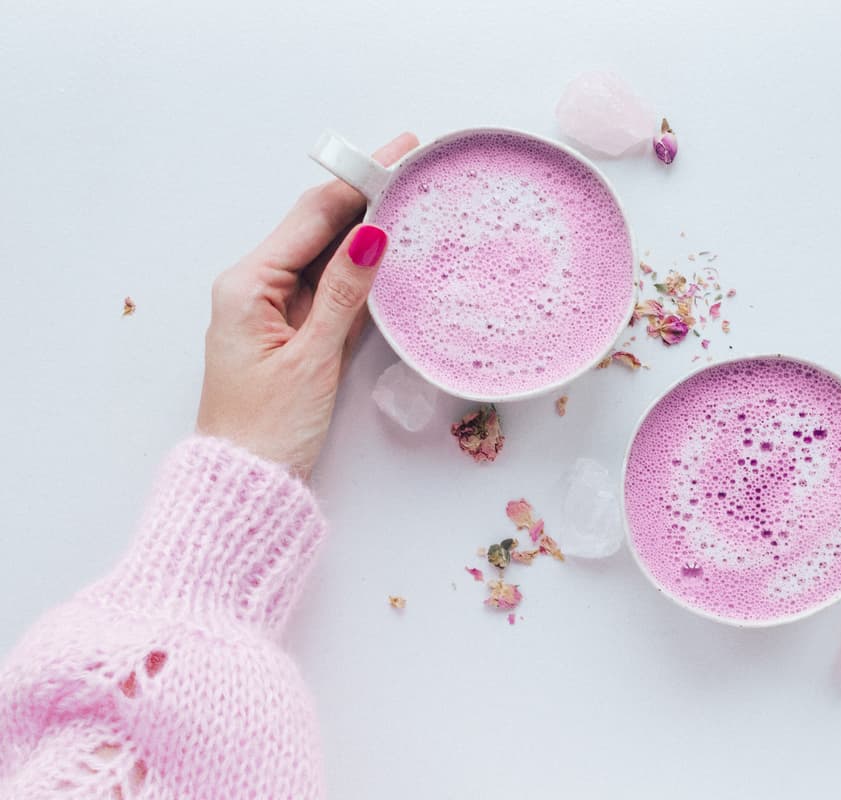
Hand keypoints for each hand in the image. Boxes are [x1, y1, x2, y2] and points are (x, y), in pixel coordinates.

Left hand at [197, 133, 418, 478]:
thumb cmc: (269, 426)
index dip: (357, 181)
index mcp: (248, 284)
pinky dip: (359, 270)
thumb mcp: (313, 357)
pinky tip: (390, 253)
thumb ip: (343, 292)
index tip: (397, 151)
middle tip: (413, 166)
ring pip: (326, 255)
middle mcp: (256, 287)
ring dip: (366, 230)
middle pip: (317, 227)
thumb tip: (371, 234)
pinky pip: (329, 287)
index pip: (311, 217)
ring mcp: (274, 308)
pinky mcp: (292, 331)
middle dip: (364, 196)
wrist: (244, 482)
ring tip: (410, 200)